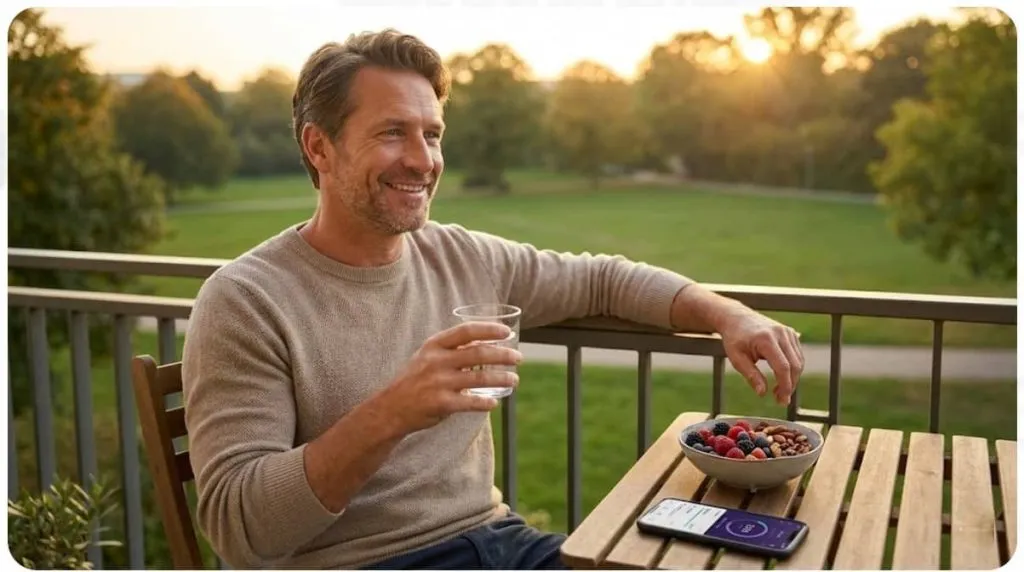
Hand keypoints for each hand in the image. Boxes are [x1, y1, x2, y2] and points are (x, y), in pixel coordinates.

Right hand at [376, 321, 521, 433]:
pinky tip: (495, 402)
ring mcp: (439, 383)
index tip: (507, 332)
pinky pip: (471, 402)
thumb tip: (484, 343)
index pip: (466, 331)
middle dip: (504, 355)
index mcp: (435, 345)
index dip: (489, 329)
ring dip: (502, 378)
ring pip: (480, 377)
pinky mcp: (441, 404)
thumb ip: (451, 349)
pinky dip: (486, 402)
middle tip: (519, 358)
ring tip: (515, 380)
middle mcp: (437, 361)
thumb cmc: (415, 380)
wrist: (391, 408)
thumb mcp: (427, 356)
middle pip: (479, 353)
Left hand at [719, 311, 803, 404]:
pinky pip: (797, 355)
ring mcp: (788, 332)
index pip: (783, 367)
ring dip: (792, 379)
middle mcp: (781, 334)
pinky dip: (793, 369)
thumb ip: (751, 375)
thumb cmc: (735, 339)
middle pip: (794, 365)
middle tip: (780, 400)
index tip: (781, 400)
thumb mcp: (737, 358)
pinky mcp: (791, 334)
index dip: (785, 386)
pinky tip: (782, 378)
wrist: (737, 318)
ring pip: (798, 361)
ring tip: (779, 391)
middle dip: (790, 385)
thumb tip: (762, 393)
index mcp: (766, 339)